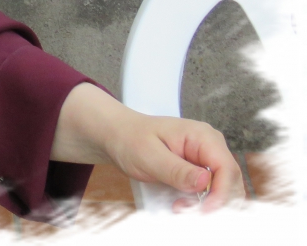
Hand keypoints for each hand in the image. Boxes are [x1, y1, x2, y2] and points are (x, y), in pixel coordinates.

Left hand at [51, 82, 244, 211]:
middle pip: (230, 182)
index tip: (204, 210)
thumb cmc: (130, 139)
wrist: (117, 136)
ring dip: (206, 204)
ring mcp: (206, 158)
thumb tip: (205, 182)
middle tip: (184, 210)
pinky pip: (210, 191)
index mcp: (202, 136)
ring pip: (223, 190)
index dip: (221, 193)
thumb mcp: (149, 155)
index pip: (226, 168)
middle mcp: (210, 146)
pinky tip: (181, 205)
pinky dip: (200, 202)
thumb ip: (177, 170)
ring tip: (179, 207)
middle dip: (214, 202)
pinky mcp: (200, 170)